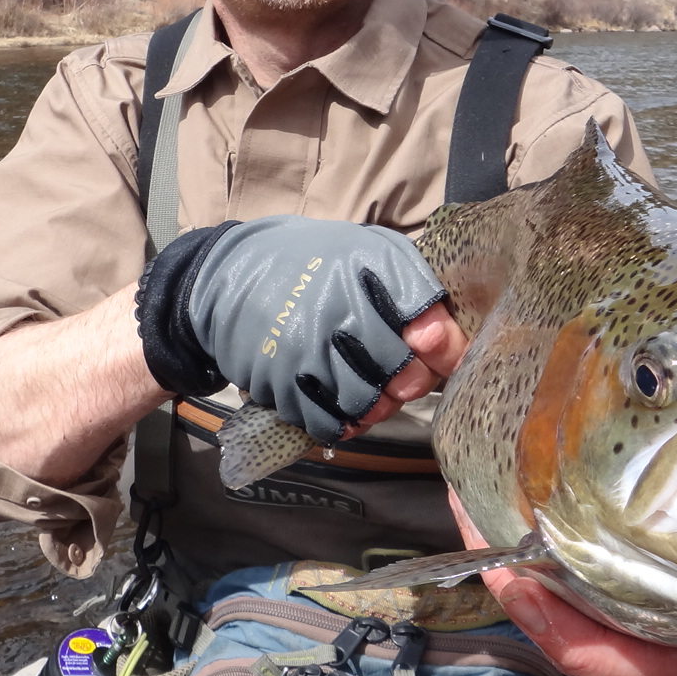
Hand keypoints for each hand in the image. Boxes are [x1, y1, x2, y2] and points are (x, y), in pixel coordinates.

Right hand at [138, 217, 452, 442]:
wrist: (230, 277)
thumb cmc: (312, 264)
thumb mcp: (366, 253)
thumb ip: (411, 288)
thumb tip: (446, 340)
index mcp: (368, 268)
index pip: (426, 320)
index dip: (441, 346)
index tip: (433, 350)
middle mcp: (339, 308)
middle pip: (403, 372)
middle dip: (410, 381)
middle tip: (401, 378)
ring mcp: (307, 348)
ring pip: (368, 403)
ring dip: (377, 406)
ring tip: (371, 392)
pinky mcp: (280, 381)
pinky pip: (328, 421)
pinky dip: (342, 422)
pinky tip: (341, 407)